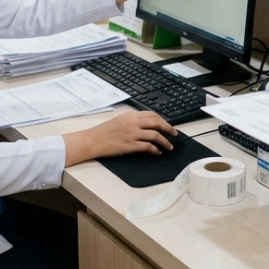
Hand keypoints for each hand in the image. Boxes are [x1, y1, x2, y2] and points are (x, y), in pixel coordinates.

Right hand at [63, 111, 177, 164]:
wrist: (93, 140)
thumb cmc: (104, 131)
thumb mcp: (120, 120)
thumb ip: (133, 120)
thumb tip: (147, 125)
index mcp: (131, 115)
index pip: (152, 115)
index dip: (163, 121)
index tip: (168, 126)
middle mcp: (133, 122)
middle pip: (157, 123)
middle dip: (169, 129)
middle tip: (175, 135)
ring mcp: (132, 134)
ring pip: (155, 135)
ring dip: (165, 141)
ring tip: (170, 147)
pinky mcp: (130, 145)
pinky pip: (148, 147)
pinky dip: (155, 150)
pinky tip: (158, 152)